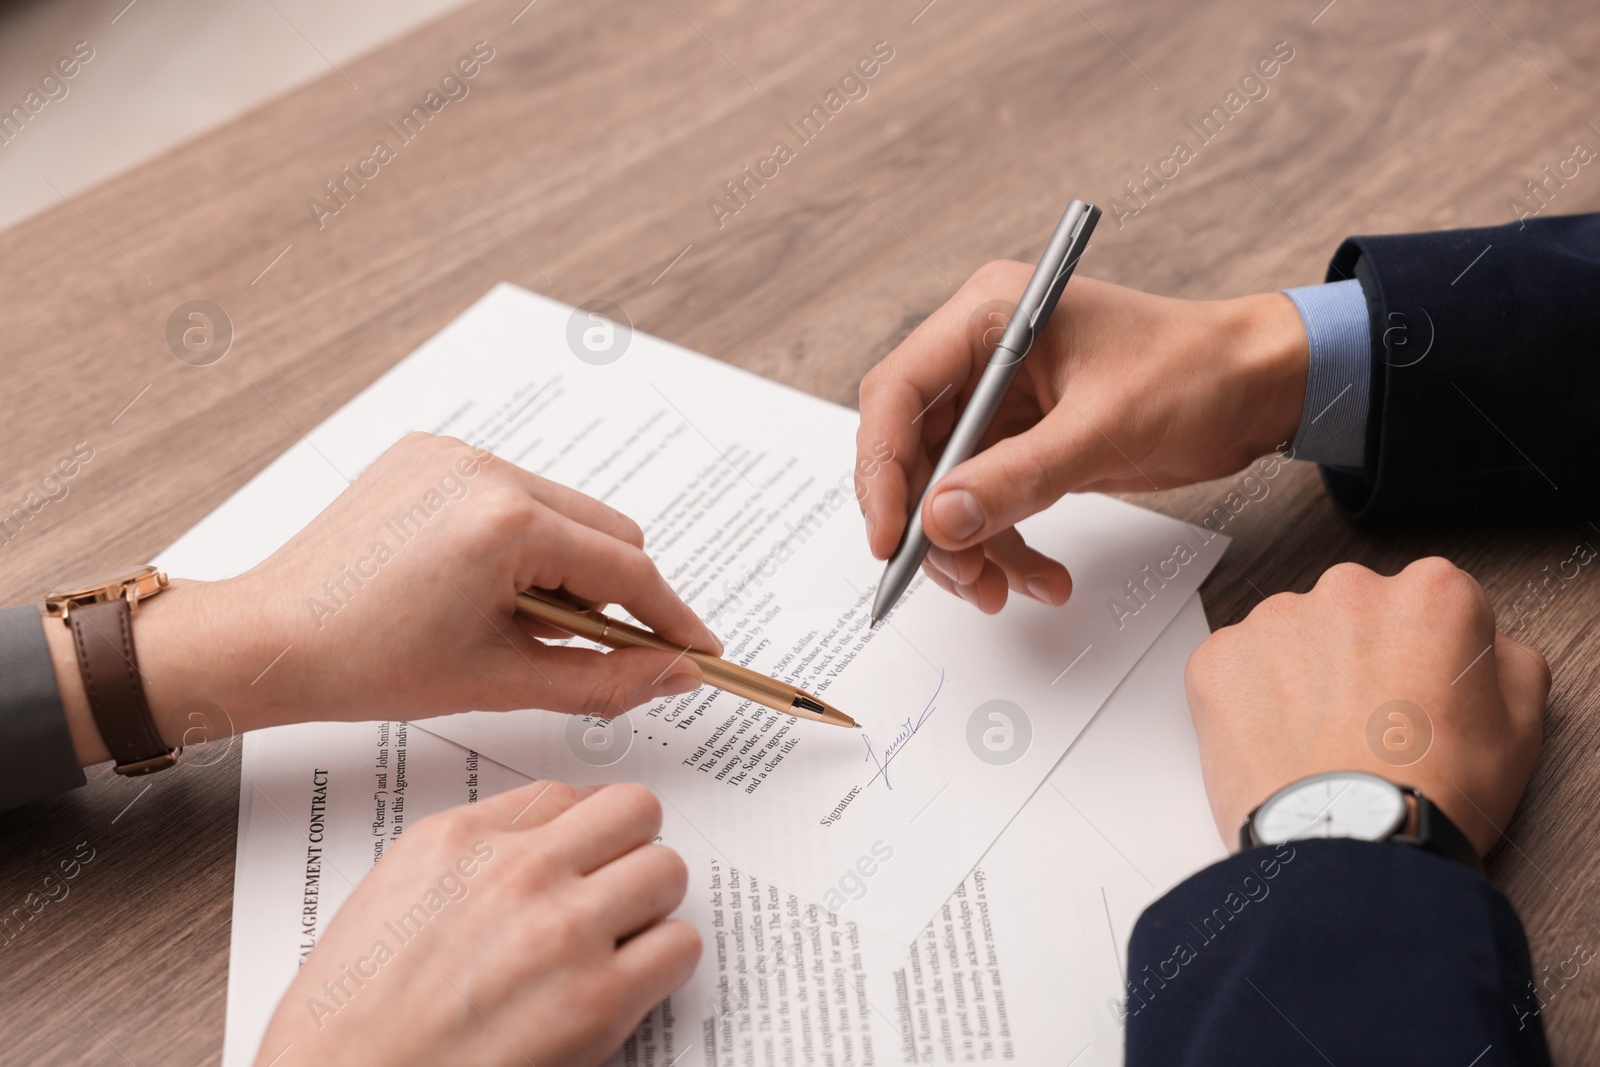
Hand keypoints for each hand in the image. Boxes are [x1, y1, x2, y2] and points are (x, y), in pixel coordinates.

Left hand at [50, 433, 720, 761]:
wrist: (269, 639)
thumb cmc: (368, 664)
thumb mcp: (502, 681)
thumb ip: (605, 678)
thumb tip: (675, 674)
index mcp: (505, 522)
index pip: (627, 567)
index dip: (671, 616)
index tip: (699, 648)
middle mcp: (485, 469)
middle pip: (603, 528)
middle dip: (616, 592)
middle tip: (601, 650)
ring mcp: (454, 453)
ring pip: (559, 509)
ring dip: (566, 563)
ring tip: (520, 622)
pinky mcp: (426, 453)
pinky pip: (508, 491)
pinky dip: (519, 537)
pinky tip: (483, 586)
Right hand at [255, 780, 699, 1066]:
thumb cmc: (353, 1018)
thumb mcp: (396, 894)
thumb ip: (474, 855)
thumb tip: (546, 837)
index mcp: (460, 841)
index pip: (566, 793)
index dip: (585, 827)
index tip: (588, 848)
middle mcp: (516, 873)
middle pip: (633, 813)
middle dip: (631, 850)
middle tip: (616, 887)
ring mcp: (564, 932)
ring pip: (667, 871)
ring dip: (651, 905)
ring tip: (621, 939)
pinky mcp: (598, 1001)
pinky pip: (679, 946)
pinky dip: (663, 964)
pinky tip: (626, 984)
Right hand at [855, 262, 1307, 611]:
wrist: (1258, 387)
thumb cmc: (1196, 372)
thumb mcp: (1106, 427)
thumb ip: (1020, 476)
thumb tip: (942, 521)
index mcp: (991, 317)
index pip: (898, 392)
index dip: (882, 467)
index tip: (892, 536)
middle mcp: (984, 356)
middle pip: (912, 449)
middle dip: (931, 522)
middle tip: (957, 576)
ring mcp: (1002, 403)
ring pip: (946, 489)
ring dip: (969, 548)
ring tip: (1005, 590)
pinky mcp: (1025, 443)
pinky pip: (987, 504)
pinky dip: (1003, 546)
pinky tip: (1040, 578)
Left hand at [1184, 558, 1549, 857]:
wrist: (1352, 848)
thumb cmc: (1430, 797)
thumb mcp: (1518, 729)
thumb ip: (1506, 662)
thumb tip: (1485, 646)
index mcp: (1431, 595)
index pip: (1426, 605)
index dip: (1424, 656)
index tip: (1416, 692)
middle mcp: (1350, 591)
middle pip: (1353, 615)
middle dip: (1357, 658)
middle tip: (1366, 725)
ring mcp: (1276, 621)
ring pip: (1290, 639)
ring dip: (1299, 677)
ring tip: (1318, 743)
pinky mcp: (1219, 657)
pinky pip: (1235, 669)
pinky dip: (1248, 701)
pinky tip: (1276, 744)